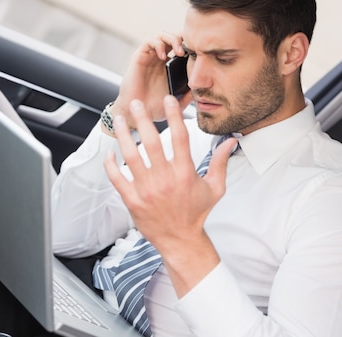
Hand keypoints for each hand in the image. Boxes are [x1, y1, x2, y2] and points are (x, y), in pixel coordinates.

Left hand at [104, 95, 236, 295]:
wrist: (181, 241)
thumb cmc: (197, 213)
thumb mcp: (215, 188)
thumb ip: (220, 163)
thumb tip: (230, 142)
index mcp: (185, 174)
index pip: (180, 138)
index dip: (174, 116)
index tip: (168, 100)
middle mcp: (165, 180)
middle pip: (152, 142)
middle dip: (143, 120)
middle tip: (137, 103)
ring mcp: (147, 190)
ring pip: (132, 156)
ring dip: (124, 136)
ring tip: (120, 120)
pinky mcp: (132, 201)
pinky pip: (117, 179)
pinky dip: (111, 165)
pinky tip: (110, 152)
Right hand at [109, 33, 192, 130]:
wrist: (134, 114)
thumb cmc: (153, 109)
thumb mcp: (176, 102)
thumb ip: (188, 95)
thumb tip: (202, 89)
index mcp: (170, 66)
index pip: (182, 46)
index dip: (191, 46)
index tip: (200, 54)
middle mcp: (159, 59)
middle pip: (173, 36)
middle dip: (183, 39)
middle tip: (190, 51)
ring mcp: (149, 57)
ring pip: (161, 35)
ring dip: (172, 39)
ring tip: (179, 51)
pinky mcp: (139, 57)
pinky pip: (148, 41)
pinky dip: (158, 44)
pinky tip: (164, 56)